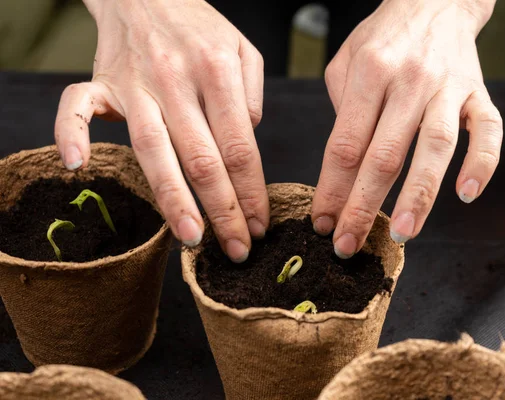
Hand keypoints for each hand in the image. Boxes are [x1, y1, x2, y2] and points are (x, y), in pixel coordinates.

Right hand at [54, 0, 268, 261]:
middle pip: (201, 157)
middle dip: (222, 210)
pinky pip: (77, 108)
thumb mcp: (243, 50)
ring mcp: (134, 82)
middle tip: (236, 249)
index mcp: (217, 70)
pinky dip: (72, 135)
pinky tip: (79, 168)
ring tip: (191, 238)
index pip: (239, 146)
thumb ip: (252, 96)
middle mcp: (175, 79)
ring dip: (172, 199)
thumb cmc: (200, 29)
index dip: (251, 192)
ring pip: (153, 149)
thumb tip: (246, 143)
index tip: (258, 226)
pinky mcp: (100, 81)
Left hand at [312, 0, 501, 257]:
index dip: (332, 189)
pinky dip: (483, 163)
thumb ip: (342, 112)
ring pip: (435, 148)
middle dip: (363, 207)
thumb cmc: (383, 38)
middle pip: (384, 154)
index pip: (346, 144)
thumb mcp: (345, 62)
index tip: (323, 222)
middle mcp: (410, 80)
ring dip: (418, 195)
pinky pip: (488, 130)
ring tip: (402, 233)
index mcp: (370, 72)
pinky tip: (467, 194)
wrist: (433, 1)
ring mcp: (448, 87)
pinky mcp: (478, 92)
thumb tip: (342, 171)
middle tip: (349, 246)